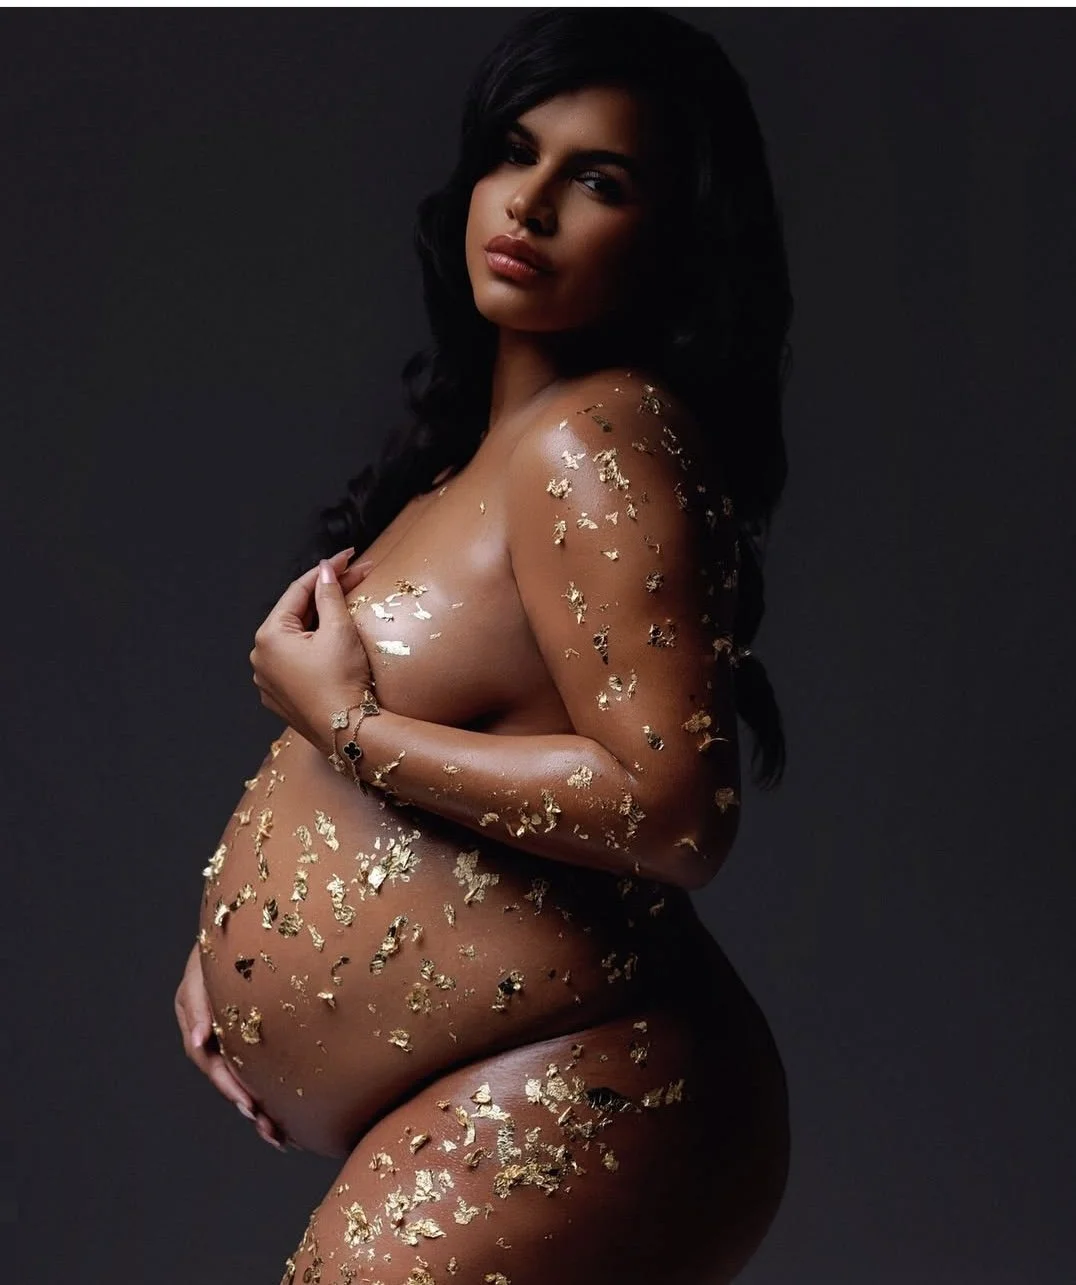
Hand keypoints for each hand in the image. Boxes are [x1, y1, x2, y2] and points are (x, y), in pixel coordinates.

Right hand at [174, 939, 292, 1151]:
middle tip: (274, 1134)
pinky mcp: (257, 1033)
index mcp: (199, 1026)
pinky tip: (291, 1113)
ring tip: (284, 1138)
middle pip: (231, 1080)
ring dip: (263, 1110)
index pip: (212, 1063)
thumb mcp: (201, 971)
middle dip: (251, 1108)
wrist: (245, 925)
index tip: (251, 1107)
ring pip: (248, 1078)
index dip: (230, 1087)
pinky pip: (265, 1064)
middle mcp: (216, 1037)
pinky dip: (275, 1088)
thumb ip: (198, 1006)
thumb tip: (198, 1042)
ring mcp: (236, 1037)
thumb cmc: (220, 945)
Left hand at [250, 548, 375, 754]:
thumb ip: (330, 595)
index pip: (298, 591)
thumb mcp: (339, 630)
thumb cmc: (342, 681)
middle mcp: (260, 658)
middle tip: (356, 576)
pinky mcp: (281, 697)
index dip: (326, 571)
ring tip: (347, 603)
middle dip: (326, 595)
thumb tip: (326, 571)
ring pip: (296, 638)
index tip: (348, 558)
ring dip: (321, 620)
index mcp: (269, 637)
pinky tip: (333, 639)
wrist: (348, 732)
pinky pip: (296, 661)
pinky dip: (314, 646)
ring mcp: (268, 680)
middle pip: (296, 614)